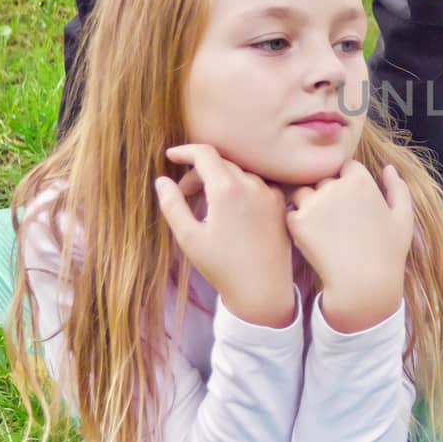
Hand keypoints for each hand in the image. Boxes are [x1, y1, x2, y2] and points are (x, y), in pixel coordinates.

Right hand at [153, 145, 295, 327]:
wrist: (263, 290)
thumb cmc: (222, 267)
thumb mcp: (188, 237)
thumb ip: (172, 204)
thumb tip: (161, 181)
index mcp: (227, 189)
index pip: (205, 153)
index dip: (184, 151)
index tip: (170, 157)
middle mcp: (252, 184)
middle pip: (221, 163)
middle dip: (198, 173)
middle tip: (183, 195)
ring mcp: (270, 193)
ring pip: (238, 174)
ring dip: (218, 181)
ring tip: (205, 207)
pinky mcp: (280, 205)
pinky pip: (255, 186)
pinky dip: (238, 189)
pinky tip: (229, 212)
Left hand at [285, 161, 411, 332]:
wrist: (363, 285)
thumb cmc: (388, 253)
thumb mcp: (404, 218)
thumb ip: (397, 188)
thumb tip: (388, 168)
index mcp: (360, 180)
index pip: (346, 166)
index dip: (348, 181)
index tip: (353, 202)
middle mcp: (334, 186)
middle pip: (323, 179)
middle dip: (328, 193)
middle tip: (338, 221)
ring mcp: (313, 203)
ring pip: (303, 192)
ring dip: (309, 205)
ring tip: (322, 229)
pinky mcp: (297, 222)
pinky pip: (291, 214)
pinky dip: (298, 224)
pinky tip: (313, 240)